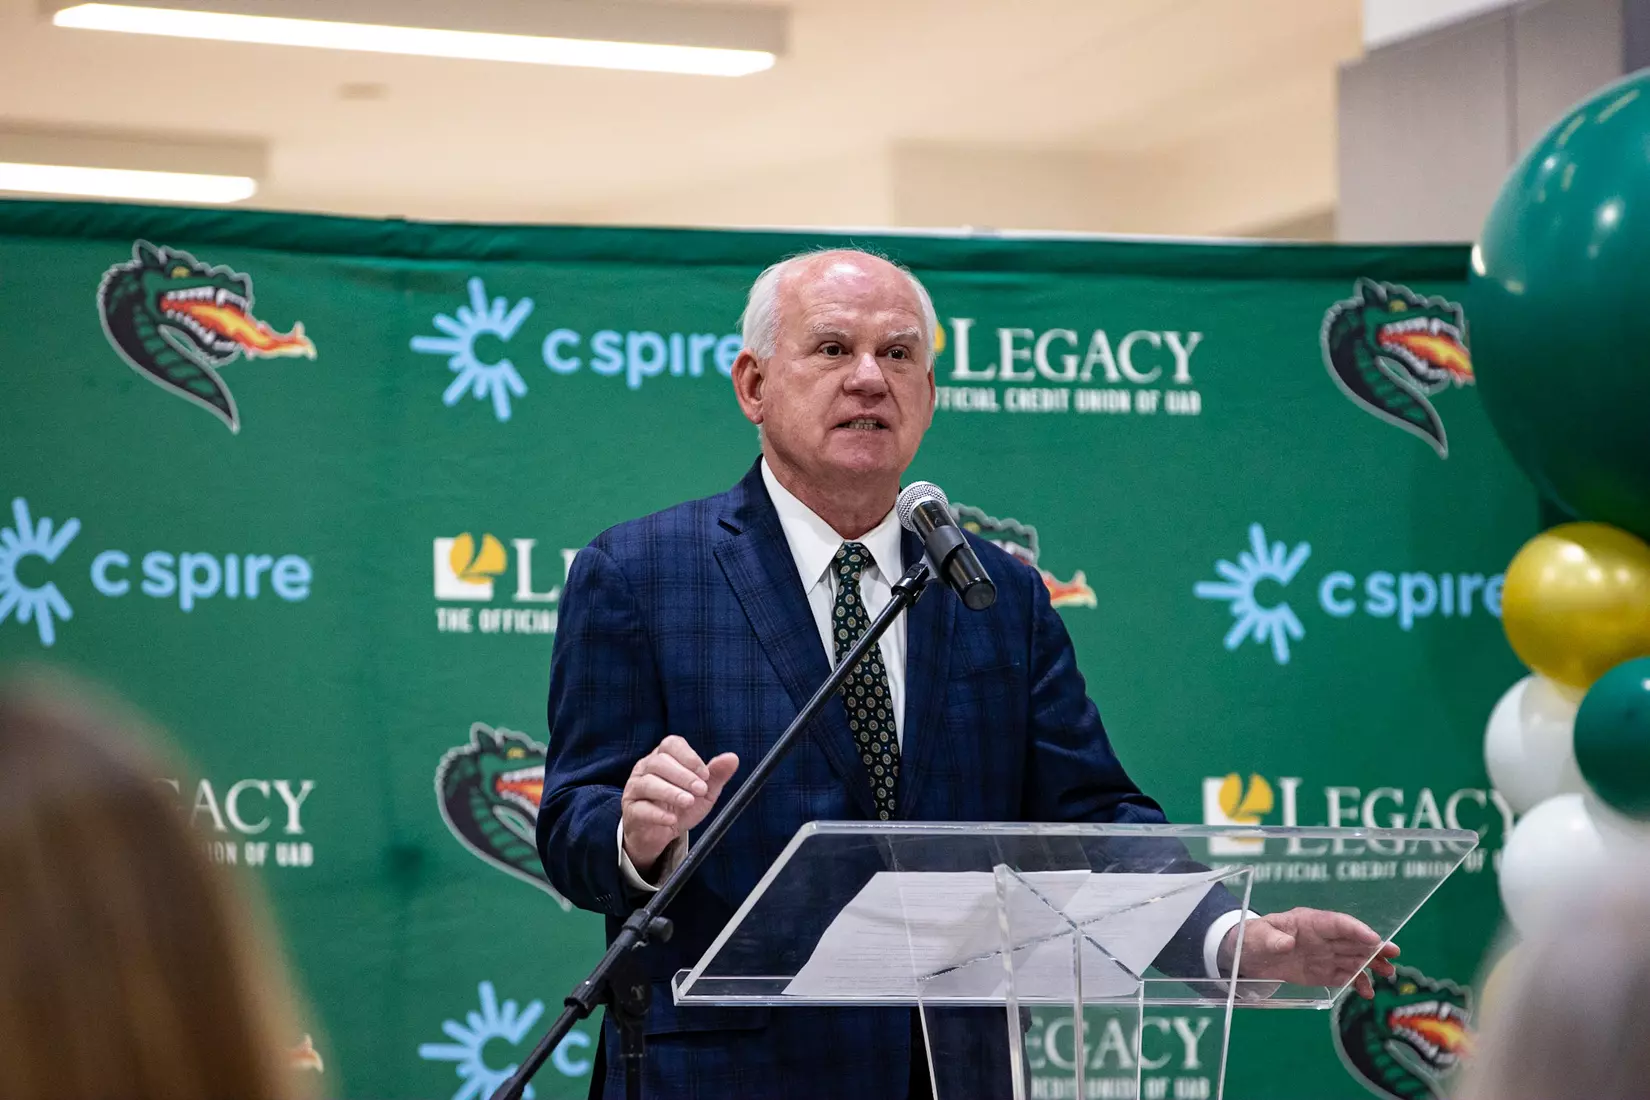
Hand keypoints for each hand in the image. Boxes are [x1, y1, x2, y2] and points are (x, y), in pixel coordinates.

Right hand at [621, 735, 738, 880]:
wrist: (660, 834)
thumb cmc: (680, 807)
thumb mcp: (704, 792)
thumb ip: (716, 775)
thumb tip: (733, 758)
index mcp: (663, 757)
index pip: (671, 744)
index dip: (689, 757)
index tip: (705, 774)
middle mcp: (645, 768)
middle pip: (659, 762)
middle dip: (683, 775)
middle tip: (701, 790)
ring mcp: (635, 789)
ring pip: (648, 783)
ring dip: (670, 792)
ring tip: (688, 802)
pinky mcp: (631, 811)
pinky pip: (640, 808)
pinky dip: (657, 813)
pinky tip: (672, 819)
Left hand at [1219, 907, 1398, 998]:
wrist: (1249, 956)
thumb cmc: (1254, 937)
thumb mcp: (1258, 936)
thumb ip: (1272, 939)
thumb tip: (1286, 943)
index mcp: (1309, 922)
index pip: (1338, 923)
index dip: (1356, 930)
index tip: (1374, 939)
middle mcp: (1323, 937)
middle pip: (1353, 940)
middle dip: (1374, 946)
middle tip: (1394, 953)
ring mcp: (1325, 954)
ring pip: (1354, 958)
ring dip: (1372, 965)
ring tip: (1388, 975)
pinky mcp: (1324, 972)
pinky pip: (1345, 976)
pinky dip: (1357, 983)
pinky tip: (1367, 993)